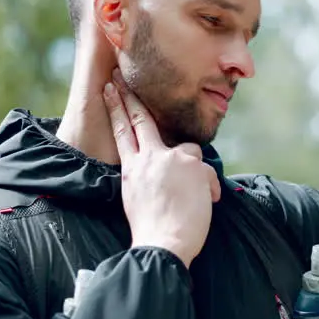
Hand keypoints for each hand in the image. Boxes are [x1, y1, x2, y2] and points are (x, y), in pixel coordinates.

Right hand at [103, 71, 220, 267]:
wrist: (163, 243)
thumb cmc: (153, 231)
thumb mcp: (139, 201)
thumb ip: (147, 179)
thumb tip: (162, 174)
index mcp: (132, 169)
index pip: (121, 133)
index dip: (115, 109)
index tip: (108, 89)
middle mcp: (149, 159)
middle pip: (140, 121)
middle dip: (129, 97)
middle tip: (120, 75)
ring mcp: (171, 159)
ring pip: (188, 150)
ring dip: (194, 170)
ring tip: (195, 197)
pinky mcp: (193, 166)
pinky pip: (208, 172)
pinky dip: (209, 188)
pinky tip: (206, 204)